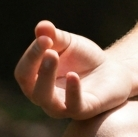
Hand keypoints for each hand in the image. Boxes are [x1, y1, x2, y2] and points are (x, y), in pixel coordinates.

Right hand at [14, 20, 133, 118]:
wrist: (113, 71)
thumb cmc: (84, 59)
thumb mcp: (69, 44)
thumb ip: (55, 36)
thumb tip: (41, 26)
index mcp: (36, 82)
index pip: (24, 72)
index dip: (31, 54)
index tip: (45, 36)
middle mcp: (45, 98)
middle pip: (31, 86)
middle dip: (36, 64)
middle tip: (48, 46)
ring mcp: (63, 107)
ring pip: (46, 99)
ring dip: (47, 77)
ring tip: (54, 55)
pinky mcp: (84, 110)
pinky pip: (74, 105)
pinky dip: (72, 91)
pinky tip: (73, 75)